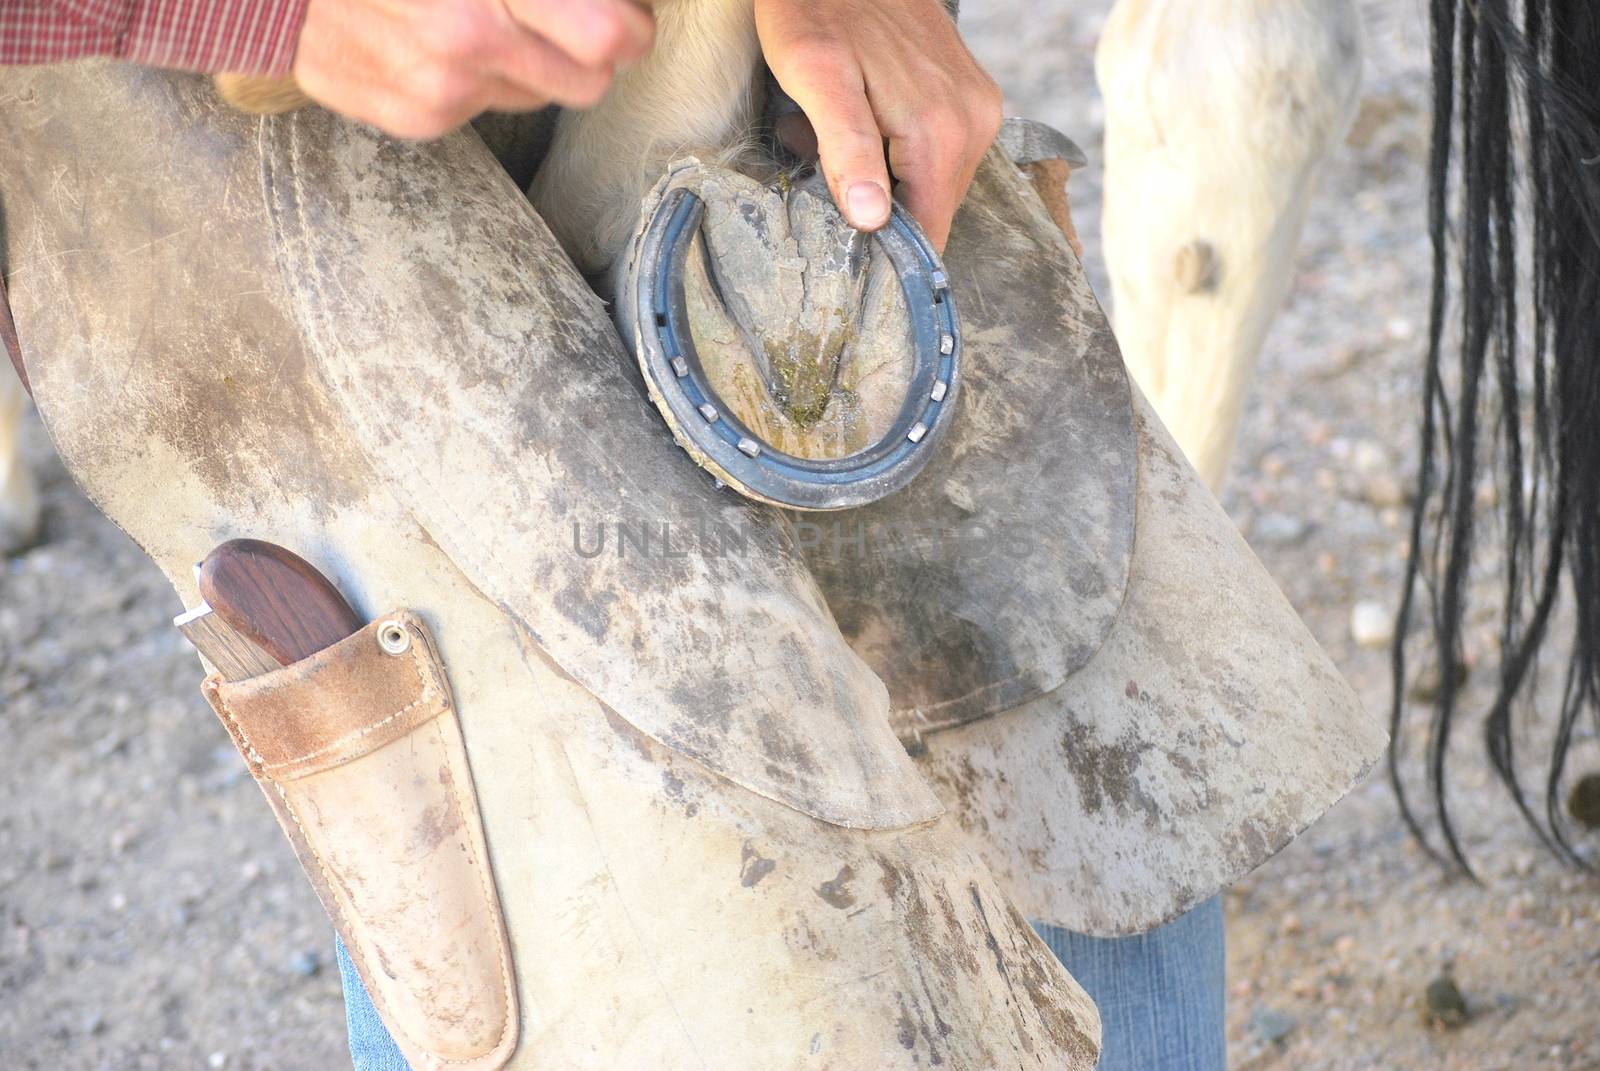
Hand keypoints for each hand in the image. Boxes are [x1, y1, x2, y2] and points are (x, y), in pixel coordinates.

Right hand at [292, 0, 655, 139]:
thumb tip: (616, 6)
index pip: (612, 36)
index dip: (630, 23)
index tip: (626, 12)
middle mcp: (469, 42)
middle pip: (591, 81)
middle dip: (592, 49)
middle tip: (570, 15)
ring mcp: (442, 91)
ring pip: (542, 96)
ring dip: (532, 62)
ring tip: (485, 15)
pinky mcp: (417, 121)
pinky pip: (488, 108)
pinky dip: (480, 78)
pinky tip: (438, 38)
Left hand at [756, 0, 1001, 249]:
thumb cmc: (815, 8)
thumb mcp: (814, 76)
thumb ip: (846, 149)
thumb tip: (873, 219)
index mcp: (941, 131)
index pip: (929, 231)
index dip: (890, 253)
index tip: (848, 252)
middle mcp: (975, 122)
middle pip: (935, 209)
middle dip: (885, 212)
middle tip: (833, 178)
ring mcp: (979, 107)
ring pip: (937, 183)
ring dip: (894, 184)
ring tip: (849, 146)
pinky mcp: (972, 95)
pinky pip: (942, 153)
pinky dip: (904, 157)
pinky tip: (871, 127)